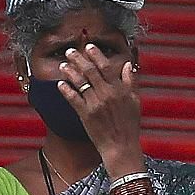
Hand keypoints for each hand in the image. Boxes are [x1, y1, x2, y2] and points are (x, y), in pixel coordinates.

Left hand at [57, 44, 141, 165]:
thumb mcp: (135, 101)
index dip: (96, 55)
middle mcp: (107, 94)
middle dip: (79, 59)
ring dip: (70, 72)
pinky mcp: (85, 115)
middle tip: (70, 51)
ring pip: (80, 83)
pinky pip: (73, 99)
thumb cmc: (129, 126)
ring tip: (63, 65)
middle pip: (90, 71)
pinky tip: (60, 83)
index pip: (106, 67)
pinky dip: (66, 90)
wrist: (121, 147)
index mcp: (119, 90)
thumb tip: (128, 65)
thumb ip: (131, 81)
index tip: (89, 47)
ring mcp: (95, 104)